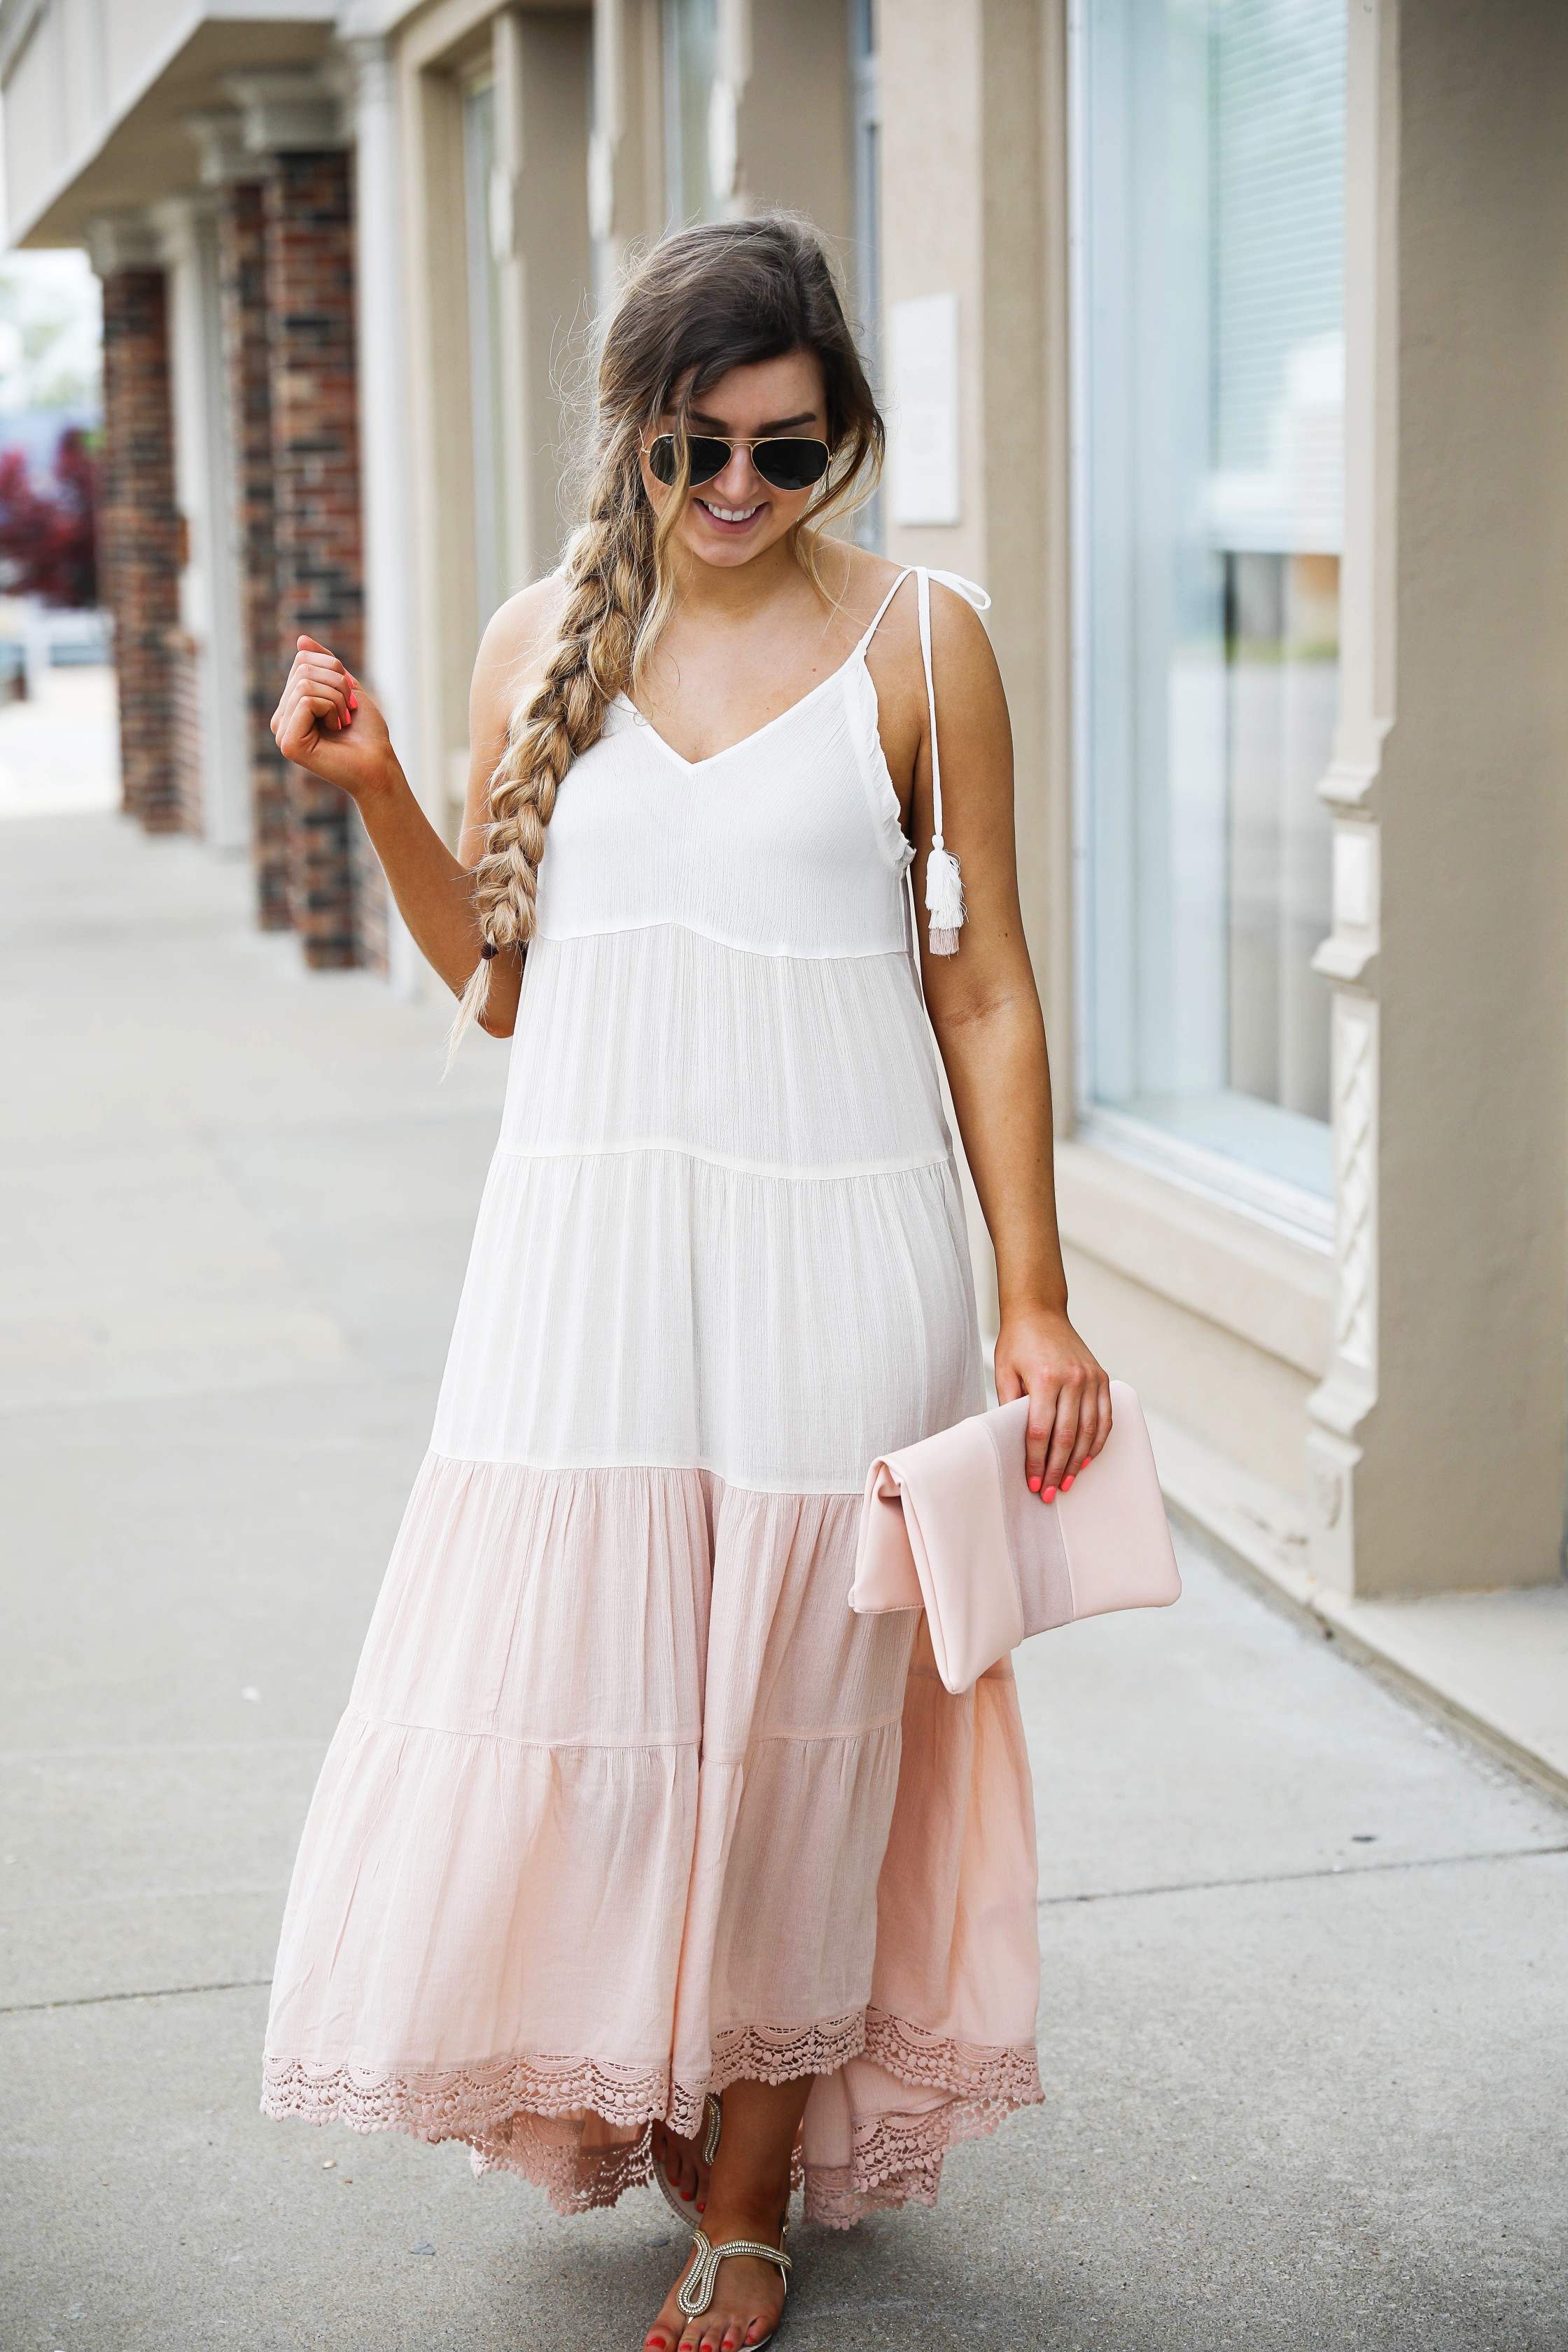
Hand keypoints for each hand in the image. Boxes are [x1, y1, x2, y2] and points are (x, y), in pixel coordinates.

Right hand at [271, 635, 393, 798]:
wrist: (380, 765)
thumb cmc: (367, 733)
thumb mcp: (347, 688)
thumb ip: (324, 664)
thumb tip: (301, 639)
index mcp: (291, 707)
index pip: (302, 661)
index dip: (333, 670)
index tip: (348, 697)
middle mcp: (281, 720)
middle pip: (302, 670)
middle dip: (337, 684)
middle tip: (348, 710)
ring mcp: (282, 733)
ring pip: (305, 684)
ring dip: (336, 698)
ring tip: (343, 721)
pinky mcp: (289, 743)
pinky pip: (306, 700)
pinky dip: (330, 708)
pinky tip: (337, 728)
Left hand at [995, 1304, 1110, 1502]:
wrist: (1040, 1312)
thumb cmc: (1017, 1343)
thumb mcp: (1004, 1372)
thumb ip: (1009, 1407)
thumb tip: (1012, 1444)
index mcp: (1046, 1378)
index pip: (1040, 1431)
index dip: (1036, 1461)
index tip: (1032, 1482)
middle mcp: (1073, 1379)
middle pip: (1067, 1436)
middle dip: (1057, 1469)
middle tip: (1048, 1492)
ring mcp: (1092, 1378)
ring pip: (1090, 1431)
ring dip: (1078, 1462)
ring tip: (1067, 1482)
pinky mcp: (1102, 1378)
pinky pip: (1105, 1418)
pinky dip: (1098, 1442)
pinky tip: (1086, 1459)